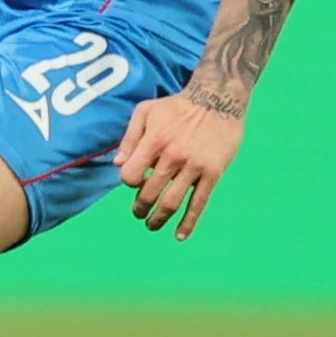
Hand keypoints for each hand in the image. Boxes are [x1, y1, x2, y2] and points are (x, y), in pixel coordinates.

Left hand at [116, 86, 242, 237]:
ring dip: (158, 219)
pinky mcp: (213, 173)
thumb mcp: (146, 111)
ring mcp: (194, 166)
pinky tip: (180, 235)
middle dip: (139, 208)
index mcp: (154, 141)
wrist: (218, 100)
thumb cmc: (177, 106)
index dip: (129, 182)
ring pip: (172, 202)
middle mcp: (173, 156)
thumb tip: (117, 165)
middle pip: (150, 193)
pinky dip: (188, 222)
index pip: (132, 175)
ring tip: (151, 225)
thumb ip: (129, 138)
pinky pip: (199, 203)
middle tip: (137, 214)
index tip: (134, 181)